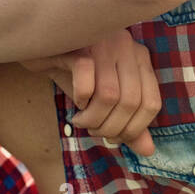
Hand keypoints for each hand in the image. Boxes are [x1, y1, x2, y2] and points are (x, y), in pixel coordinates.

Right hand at [20, 29, 160, 155]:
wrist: (42, 49)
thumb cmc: (75, 74)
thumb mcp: (104, 99)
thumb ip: (127, 122)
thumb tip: (148, 151)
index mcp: (140, 58)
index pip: (152, 104)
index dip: (133, 129)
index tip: (113, 136)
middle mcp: (127, 46)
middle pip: (131, 102)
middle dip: (110, 128)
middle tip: (92, 130)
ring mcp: (104, 42)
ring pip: (110, 95)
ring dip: (94, 118)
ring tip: (81, 120)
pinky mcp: (79, 43)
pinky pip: (86, 77)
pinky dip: (81, 97)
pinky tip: (76, 102)